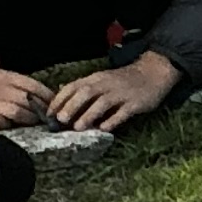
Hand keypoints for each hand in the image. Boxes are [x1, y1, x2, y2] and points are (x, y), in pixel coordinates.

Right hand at [0, 66, 51, 127]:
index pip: (34, 86)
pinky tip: (10, 127)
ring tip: (32, 125)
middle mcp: (0, 88)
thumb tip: (38, 97)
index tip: (54, 106)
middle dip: (40, 112)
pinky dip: (8, 125)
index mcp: (5, 76)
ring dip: (28, 120)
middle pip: (29, 101)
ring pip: (19, 113)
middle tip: (47, 120)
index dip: (47, 97)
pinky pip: (2, 123)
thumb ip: (14, 86)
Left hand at [45, 50, 182, 131]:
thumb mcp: (102, 79)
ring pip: (102, 102)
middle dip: (71, 106)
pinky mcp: (135, 102)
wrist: (153, 72)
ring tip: (78, 127)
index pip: (73, 86)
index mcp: (96, 78)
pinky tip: (104, 129)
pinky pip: (123, 112)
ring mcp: (121, 93)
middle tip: (60, 120)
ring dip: (89, 114)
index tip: (49, 113)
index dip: (60, 99)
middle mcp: (106, 84)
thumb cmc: (123, 80)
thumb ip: (83, 88)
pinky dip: (113, 120)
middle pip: (85, 92)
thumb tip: (61, 95)